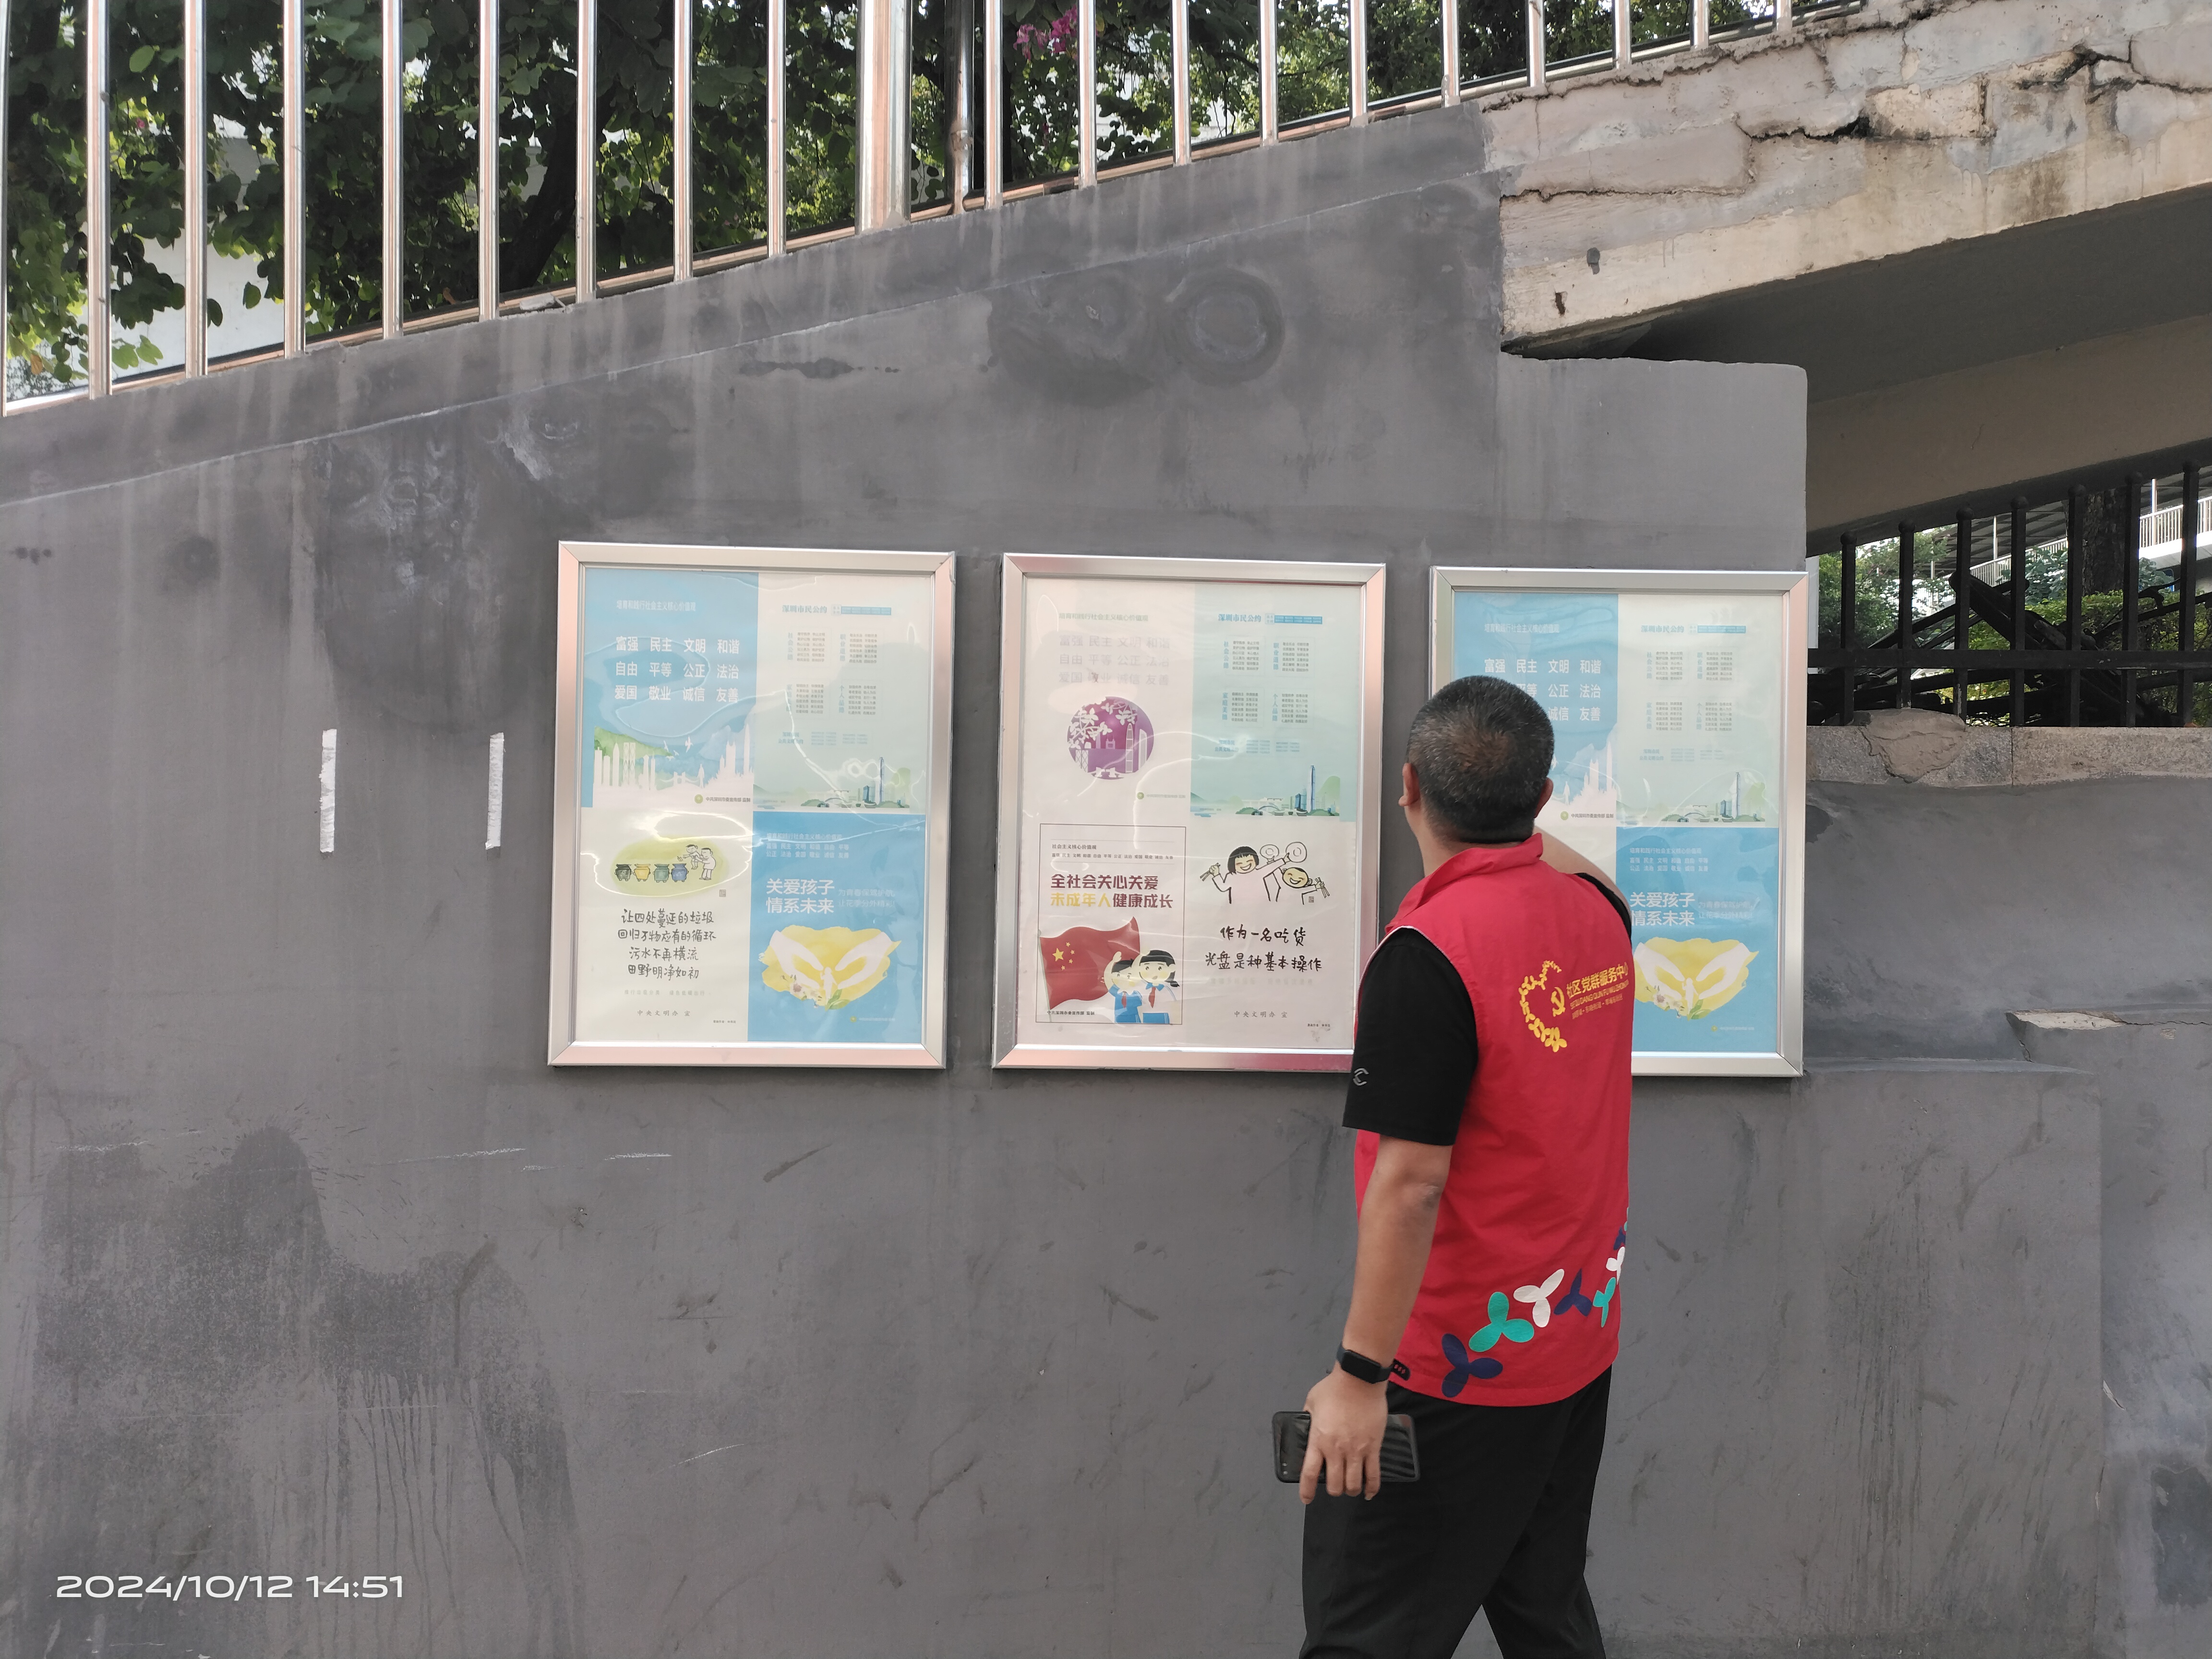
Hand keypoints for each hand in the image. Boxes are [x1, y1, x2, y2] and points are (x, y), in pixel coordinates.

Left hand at [1298, 1365, 1389, 1503]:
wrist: (1359, 1380)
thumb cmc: (1333, 1389)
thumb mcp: (1311, 1402)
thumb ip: (1307, 1417)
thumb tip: (1306, 1424)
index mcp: (1318, 1440)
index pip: (1309, 1474)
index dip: (1306, 1491)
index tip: (1306, 1499)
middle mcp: (1336, 1450)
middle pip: (1334, 1485)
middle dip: (1333, 1490)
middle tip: (1334, 1486)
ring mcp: (1357, 1451)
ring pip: (1354, 1484)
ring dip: (1351, 1490)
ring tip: (1350, 1487)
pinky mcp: (1373, 1448)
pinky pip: (1374, 1475)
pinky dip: (1372, 1488)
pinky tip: (1368, 1493)